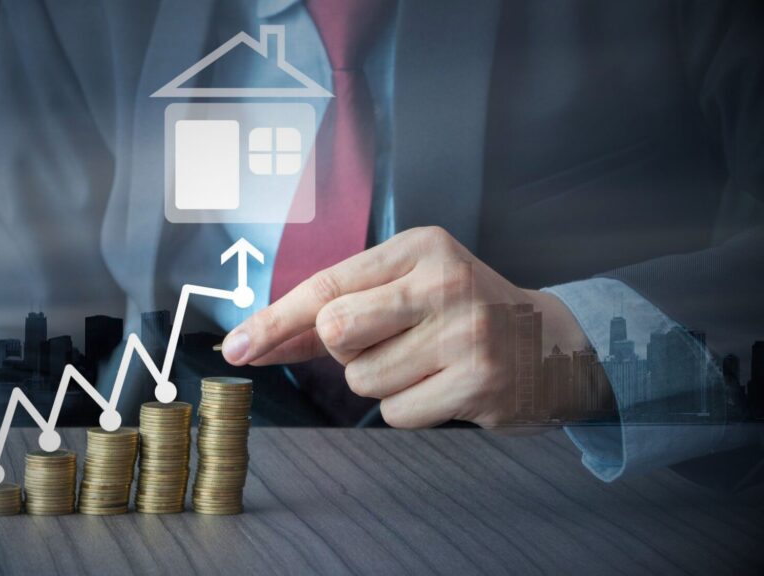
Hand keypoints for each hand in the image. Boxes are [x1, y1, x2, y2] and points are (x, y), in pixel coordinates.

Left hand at [221, 227, 589, 428]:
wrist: (551, 346)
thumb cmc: (460, 314)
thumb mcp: (407, 289)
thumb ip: (333, 311)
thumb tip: (250, 342)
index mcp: (420, 247)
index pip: (327, 285)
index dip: (274, 319)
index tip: (235, 346)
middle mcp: (444, 282)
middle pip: (336, 329)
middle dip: (344, 349)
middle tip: (386, 341)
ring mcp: (466, 334)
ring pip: (363, 379)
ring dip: (381, 381)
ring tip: (426, 363)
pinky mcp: (479, 384)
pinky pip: (397, 413)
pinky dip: (409, 407)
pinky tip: (443, 387)